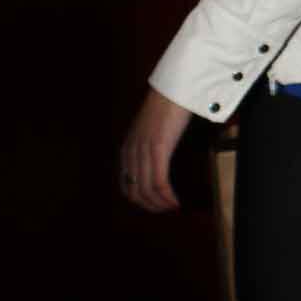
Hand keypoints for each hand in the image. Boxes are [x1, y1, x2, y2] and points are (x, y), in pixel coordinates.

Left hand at [119, 87, 192, 211]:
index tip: (155, 205)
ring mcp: (142, 151)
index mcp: (127, 149)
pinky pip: (159, 181)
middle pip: (134, 192)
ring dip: (160, 204)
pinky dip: (167, 196)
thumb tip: (158, 162)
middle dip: (150, 206)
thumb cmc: (166, 108)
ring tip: (172, 207)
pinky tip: (176, 201)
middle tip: (166, 210)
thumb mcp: (150, 131)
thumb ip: (148, 146)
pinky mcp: (157, 149)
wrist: (173, 90)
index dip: (139, 201)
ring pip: (146, 190)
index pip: (125, 186)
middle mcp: (130, 153)